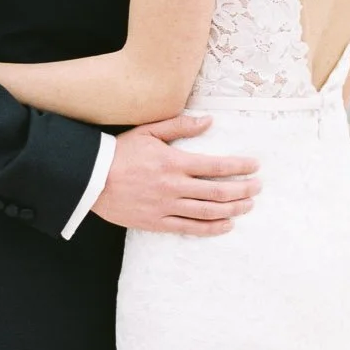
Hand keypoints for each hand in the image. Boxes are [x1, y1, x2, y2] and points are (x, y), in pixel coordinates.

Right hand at [93, 113, 259, 236]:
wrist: (91, 179)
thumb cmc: (120, 152)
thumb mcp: (148, 131)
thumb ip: (179, 125)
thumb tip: (208, 121)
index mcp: (174, 162)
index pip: (215, 166)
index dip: (239, 167)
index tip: (255, 166)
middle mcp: (173, 186)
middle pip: (218, 191)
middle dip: (243, 190)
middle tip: (258, 188)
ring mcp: (166, 207)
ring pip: (208, 212)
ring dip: (232, 209)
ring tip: (248, 206)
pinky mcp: (157, 222)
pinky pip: (190, 228)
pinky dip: (211, 228)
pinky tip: (226, 225)